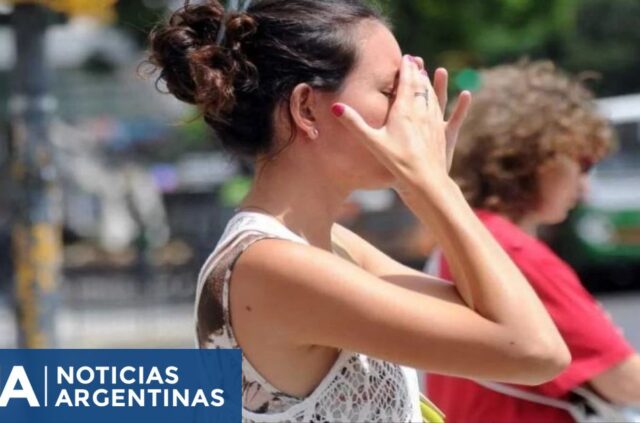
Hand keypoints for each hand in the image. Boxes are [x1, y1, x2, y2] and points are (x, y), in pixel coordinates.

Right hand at [332, 56, 463, 194]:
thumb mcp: (372, 142)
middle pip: (420, 86)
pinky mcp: (441, 133)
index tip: (406, 57)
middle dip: (417, 72)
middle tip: (415, 61)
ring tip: (425, 75)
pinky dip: (439, 99)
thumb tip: (336, 107)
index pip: (406, 83)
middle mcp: (421, 112)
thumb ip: (354, 123)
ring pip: (432, 96)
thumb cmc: (397, 162)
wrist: (425, 180)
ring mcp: (433, 122)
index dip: (406, 69)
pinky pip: (441, 110)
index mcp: (404, 111)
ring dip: (428, 83)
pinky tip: (442, 99)